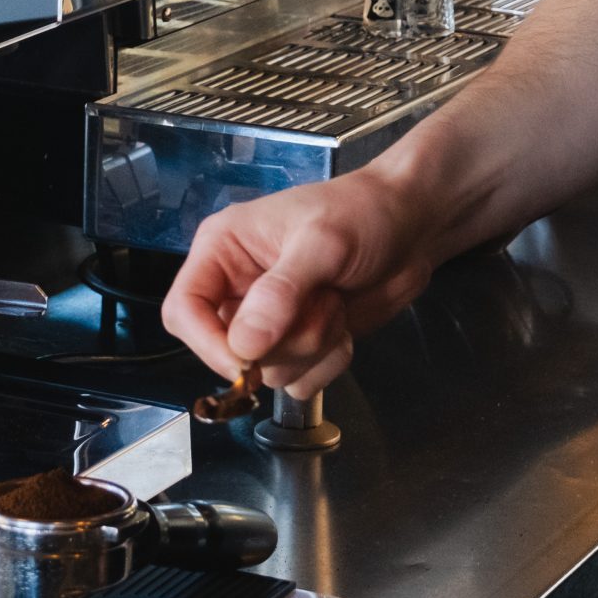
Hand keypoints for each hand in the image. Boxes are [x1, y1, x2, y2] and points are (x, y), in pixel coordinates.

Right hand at [160, 164, 441, 399]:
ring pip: (268, 371)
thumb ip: (282, 292)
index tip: (245, 360)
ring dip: (311, 347)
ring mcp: (269, 321)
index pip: (184, 310)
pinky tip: (344, 325)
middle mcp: (238, 289)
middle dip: (281, 341)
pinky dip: (328, 364)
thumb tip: (244, 346)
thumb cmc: (363, 214)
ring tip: (334, 303)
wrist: (412, 226)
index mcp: (223, 250)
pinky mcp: (299, 344)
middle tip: (321, 303)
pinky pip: (299, 383)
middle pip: (227, 350)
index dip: (206, 342)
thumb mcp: (323, 243)